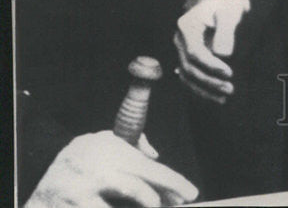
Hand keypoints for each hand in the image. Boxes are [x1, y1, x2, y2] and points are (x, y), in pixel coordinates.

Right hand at [25, 130, 197, 207]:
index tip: (190, 193)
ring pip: (125, 206)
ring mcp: (84, 194)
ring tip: (155, 206)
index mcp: (108, 149)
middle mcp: (97, 170)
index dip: (173, 182)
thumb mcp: (100, 142)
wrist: (41, 190)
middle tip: (179, 204)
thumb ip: (128, 144)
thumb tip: (154, 154)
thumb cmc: (77, 163)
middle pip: (140, 189)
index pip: (148, 167)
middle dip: (163, 199)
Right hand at [174, 0, 244, 103]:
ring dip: (205, 89)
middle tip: (230, 89)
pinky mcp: (186, 54)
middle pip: (189, 67)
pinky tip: (215, 96)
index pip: (195, 53)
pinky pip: (189, 74)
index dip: (211, 66)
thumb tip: (224, 54)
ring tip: (224, 98)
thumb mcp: (229, 9)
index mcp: (187, 26)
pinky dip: (201, 87)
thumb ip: (226, 30)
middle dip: (210, 81)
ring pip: (186, 75)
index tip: (229, 72)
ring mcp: (180, 47)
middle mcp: (179, 38)